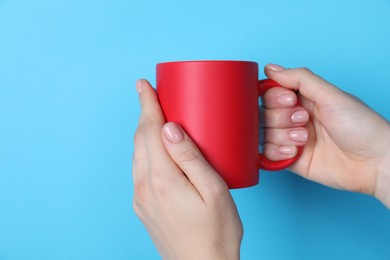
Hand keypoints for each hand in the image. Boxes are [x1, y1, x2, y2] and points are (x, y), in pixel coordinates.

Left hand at [132, 80, 242, 259]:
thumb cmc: (216, 232)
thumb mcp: (213, 190)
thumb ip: (190, 157)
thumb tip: (170, 127)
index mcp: (162, 180)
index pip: (150, 132)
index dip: (147, 105)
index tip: (143, 85)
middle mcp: (144, 187)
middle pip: (140, 140)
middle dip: (144, 114)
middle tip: (149, 94)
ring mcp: (141, 198)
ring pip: (138, 154)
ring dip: (144, 131)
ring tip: (154, 115)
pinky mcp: (144, 206)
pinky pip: (140, 169)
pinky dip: (146, 149)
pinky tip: (157, 147)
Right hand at [262, 64, 389, 207]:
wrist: (374, 162)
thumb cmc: (361, 126)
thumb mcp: (331, 95)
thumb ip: (300, 79)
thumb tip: (271, 68)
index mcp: (304, 99)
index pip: (271, 93)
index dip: (274, 97)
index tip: (290, 100)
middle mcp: (295, 118)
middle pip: (265, 113)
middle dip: (281, 117)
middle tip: (304, 120)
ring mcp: (292, 139)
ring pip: (265, 133)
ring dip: (282, 135)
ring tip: (305, 139)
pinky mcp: (291, 159)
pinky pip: (268, 154)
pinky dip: (277, 152)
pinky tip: (296, 152)